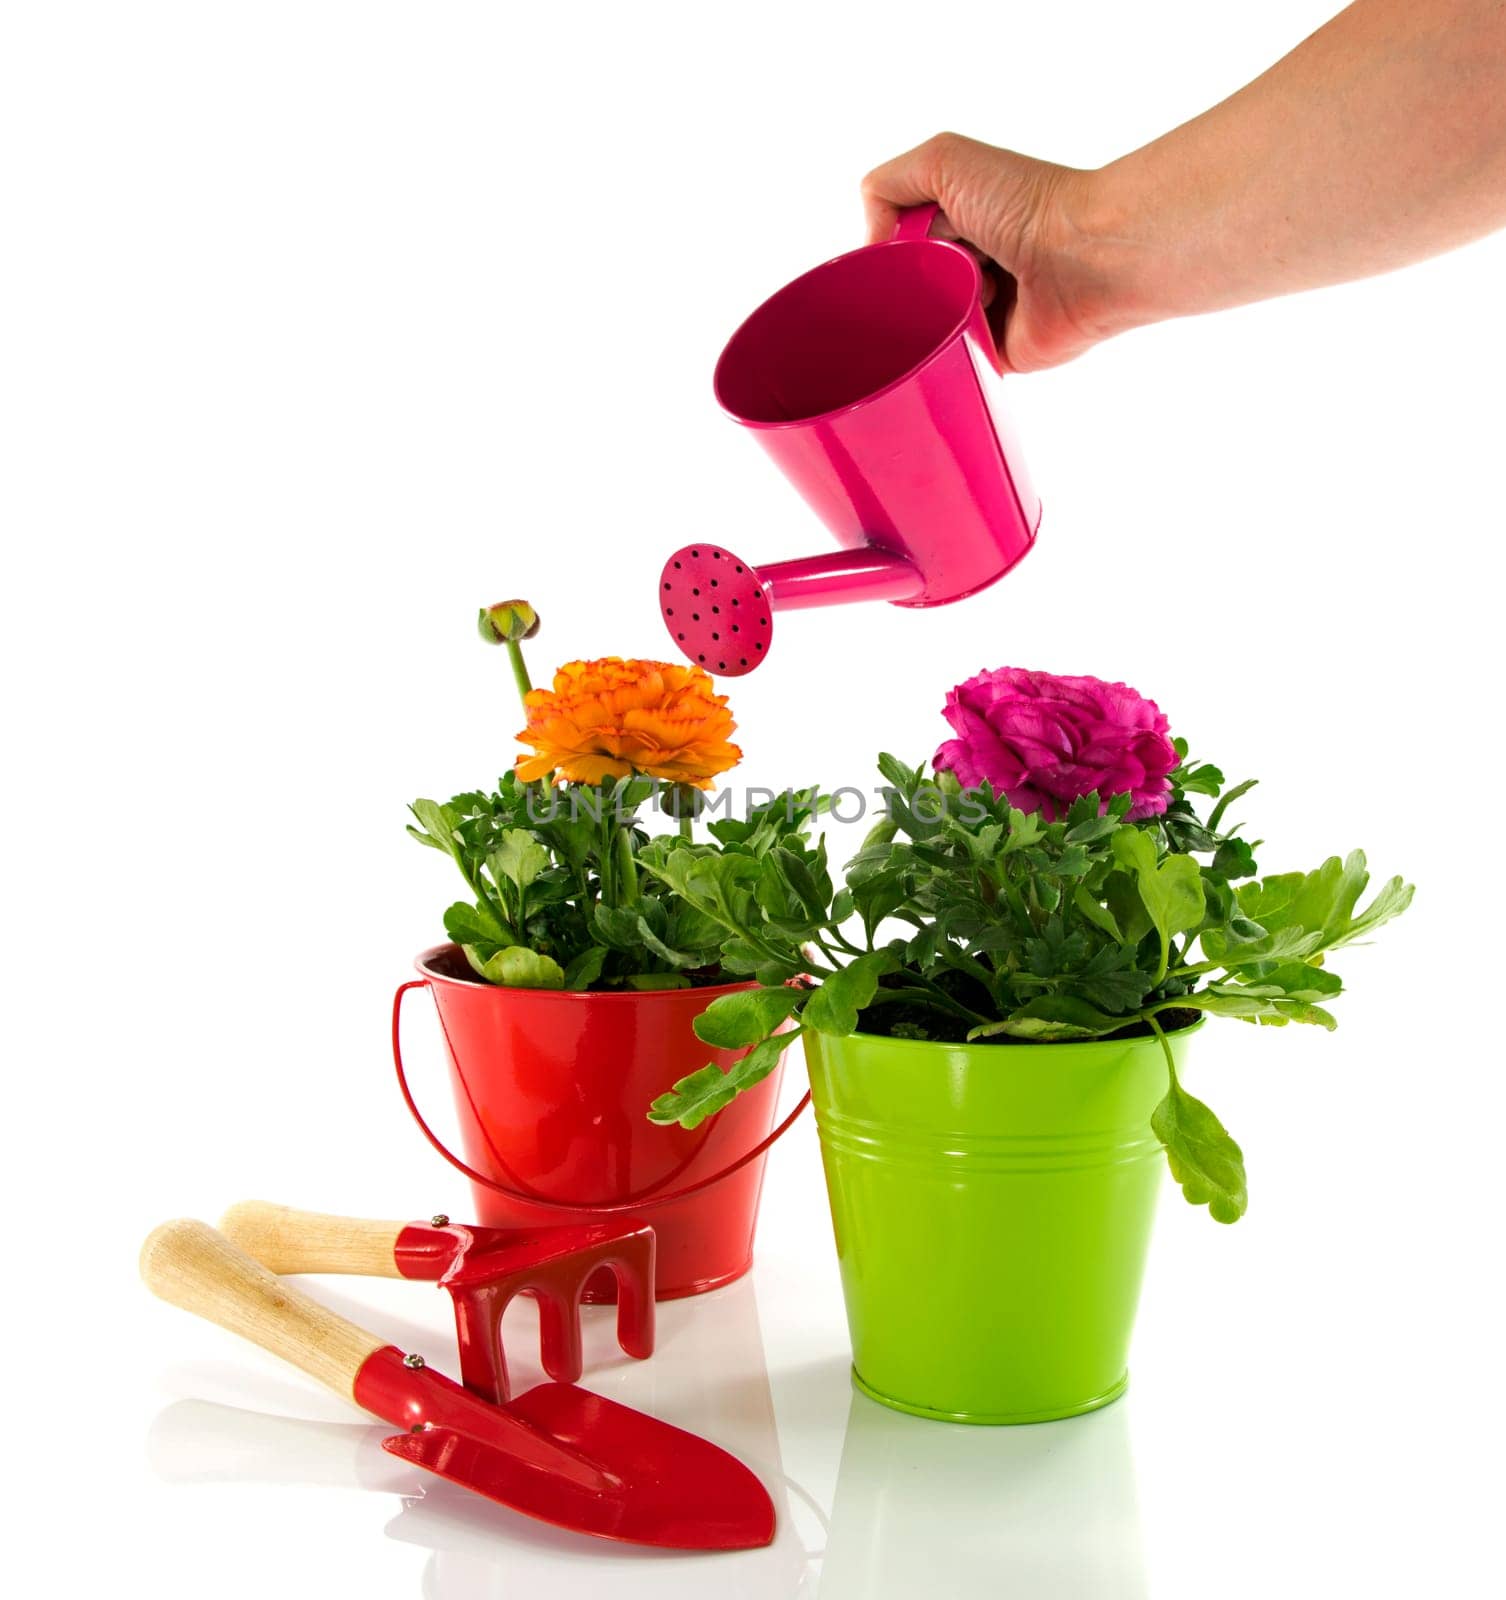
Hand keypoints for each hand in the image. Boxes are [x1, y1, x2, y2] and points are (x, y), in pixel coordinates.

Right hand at [862, 133, 1127, 372]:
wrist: (1085, 257)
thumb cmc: (1026, 203)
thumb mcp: (943, 161)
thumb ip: (886, 185)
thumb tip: (871, 244)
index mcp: (958, 216)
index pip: (897, 241)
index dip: (888, 248)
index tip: (894, 252)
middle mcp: (971, 262)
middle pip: (906, 287)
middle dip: (907, 286)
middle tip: (929, 278)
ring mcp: (982, 309)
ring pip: (925, 328)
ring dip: (931, 318)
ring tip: (959, 302)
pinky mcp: (995, 351)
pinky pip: (952, 364)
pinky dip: (949, 354)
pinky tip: (962, 336)